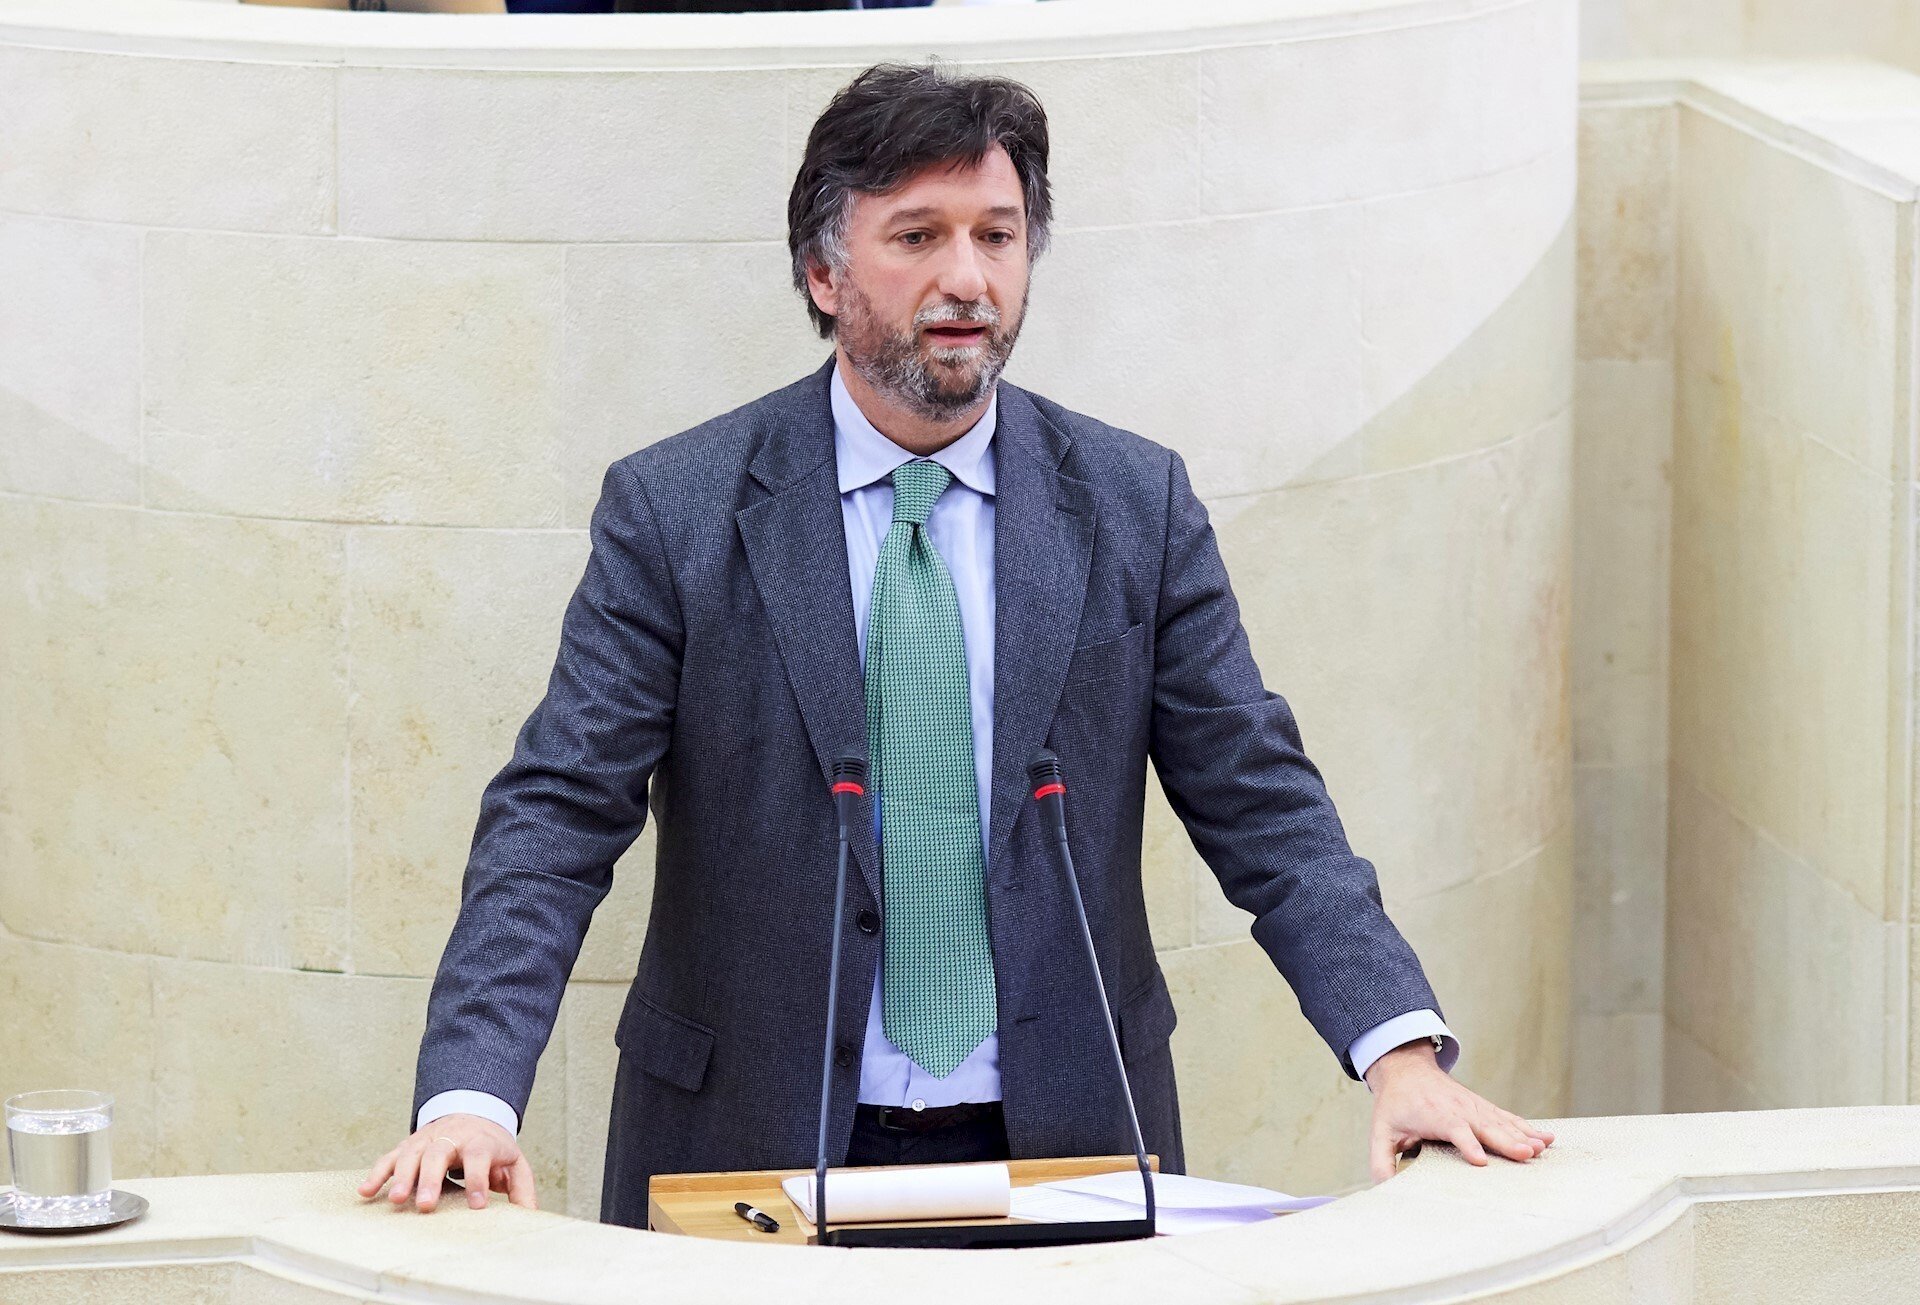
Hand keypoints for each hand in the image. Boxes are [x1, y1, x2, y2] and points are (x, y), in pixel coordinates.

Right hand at [357, 1113, 537, 1211]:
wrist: (474, 1114)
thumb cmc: (493, 1148)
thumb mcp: (513, 1163)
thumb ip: (521, 1188)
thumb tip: (530, 1216)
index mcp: (480, 1141)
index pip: (479, 1156)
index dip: (478, 1179)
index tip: (477, 1204)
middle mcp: (451, 1137)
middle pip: (440, 1152)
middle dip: (431, 1179)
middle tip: (427, 1205)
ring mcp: (427, 1139)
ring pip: (412, 1153)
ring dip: (402, 1176)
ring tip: (396, 1200)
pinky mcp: (408, 1145)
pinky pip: (389, 1157)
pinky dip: (377, 1173)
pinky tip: (366, 1191)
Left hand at [1363, 1041, 1554, 1182]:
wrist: (1407, 1069)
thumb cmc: (1395, 1103)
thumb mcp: (1380, 1131)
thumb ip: (1381, 1160)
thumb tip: (1384, 1188)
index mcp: (1436, 1115)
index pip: (1455, 1130)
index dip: (1467, 1144)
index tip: (1480, 1160)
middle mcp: (1460, 1110)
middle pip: (1486, 1127)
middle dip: (1507, 1141)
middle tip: (1526, 1155)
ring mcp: (1475, 1107)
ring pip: (1503, 1122)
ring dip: (1523, 1135)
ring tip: (1542, 1148)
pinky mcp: (1484, 1108)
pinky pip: (1509, 1118)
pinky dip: (1527, 1128)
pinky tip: (1547, 1138)